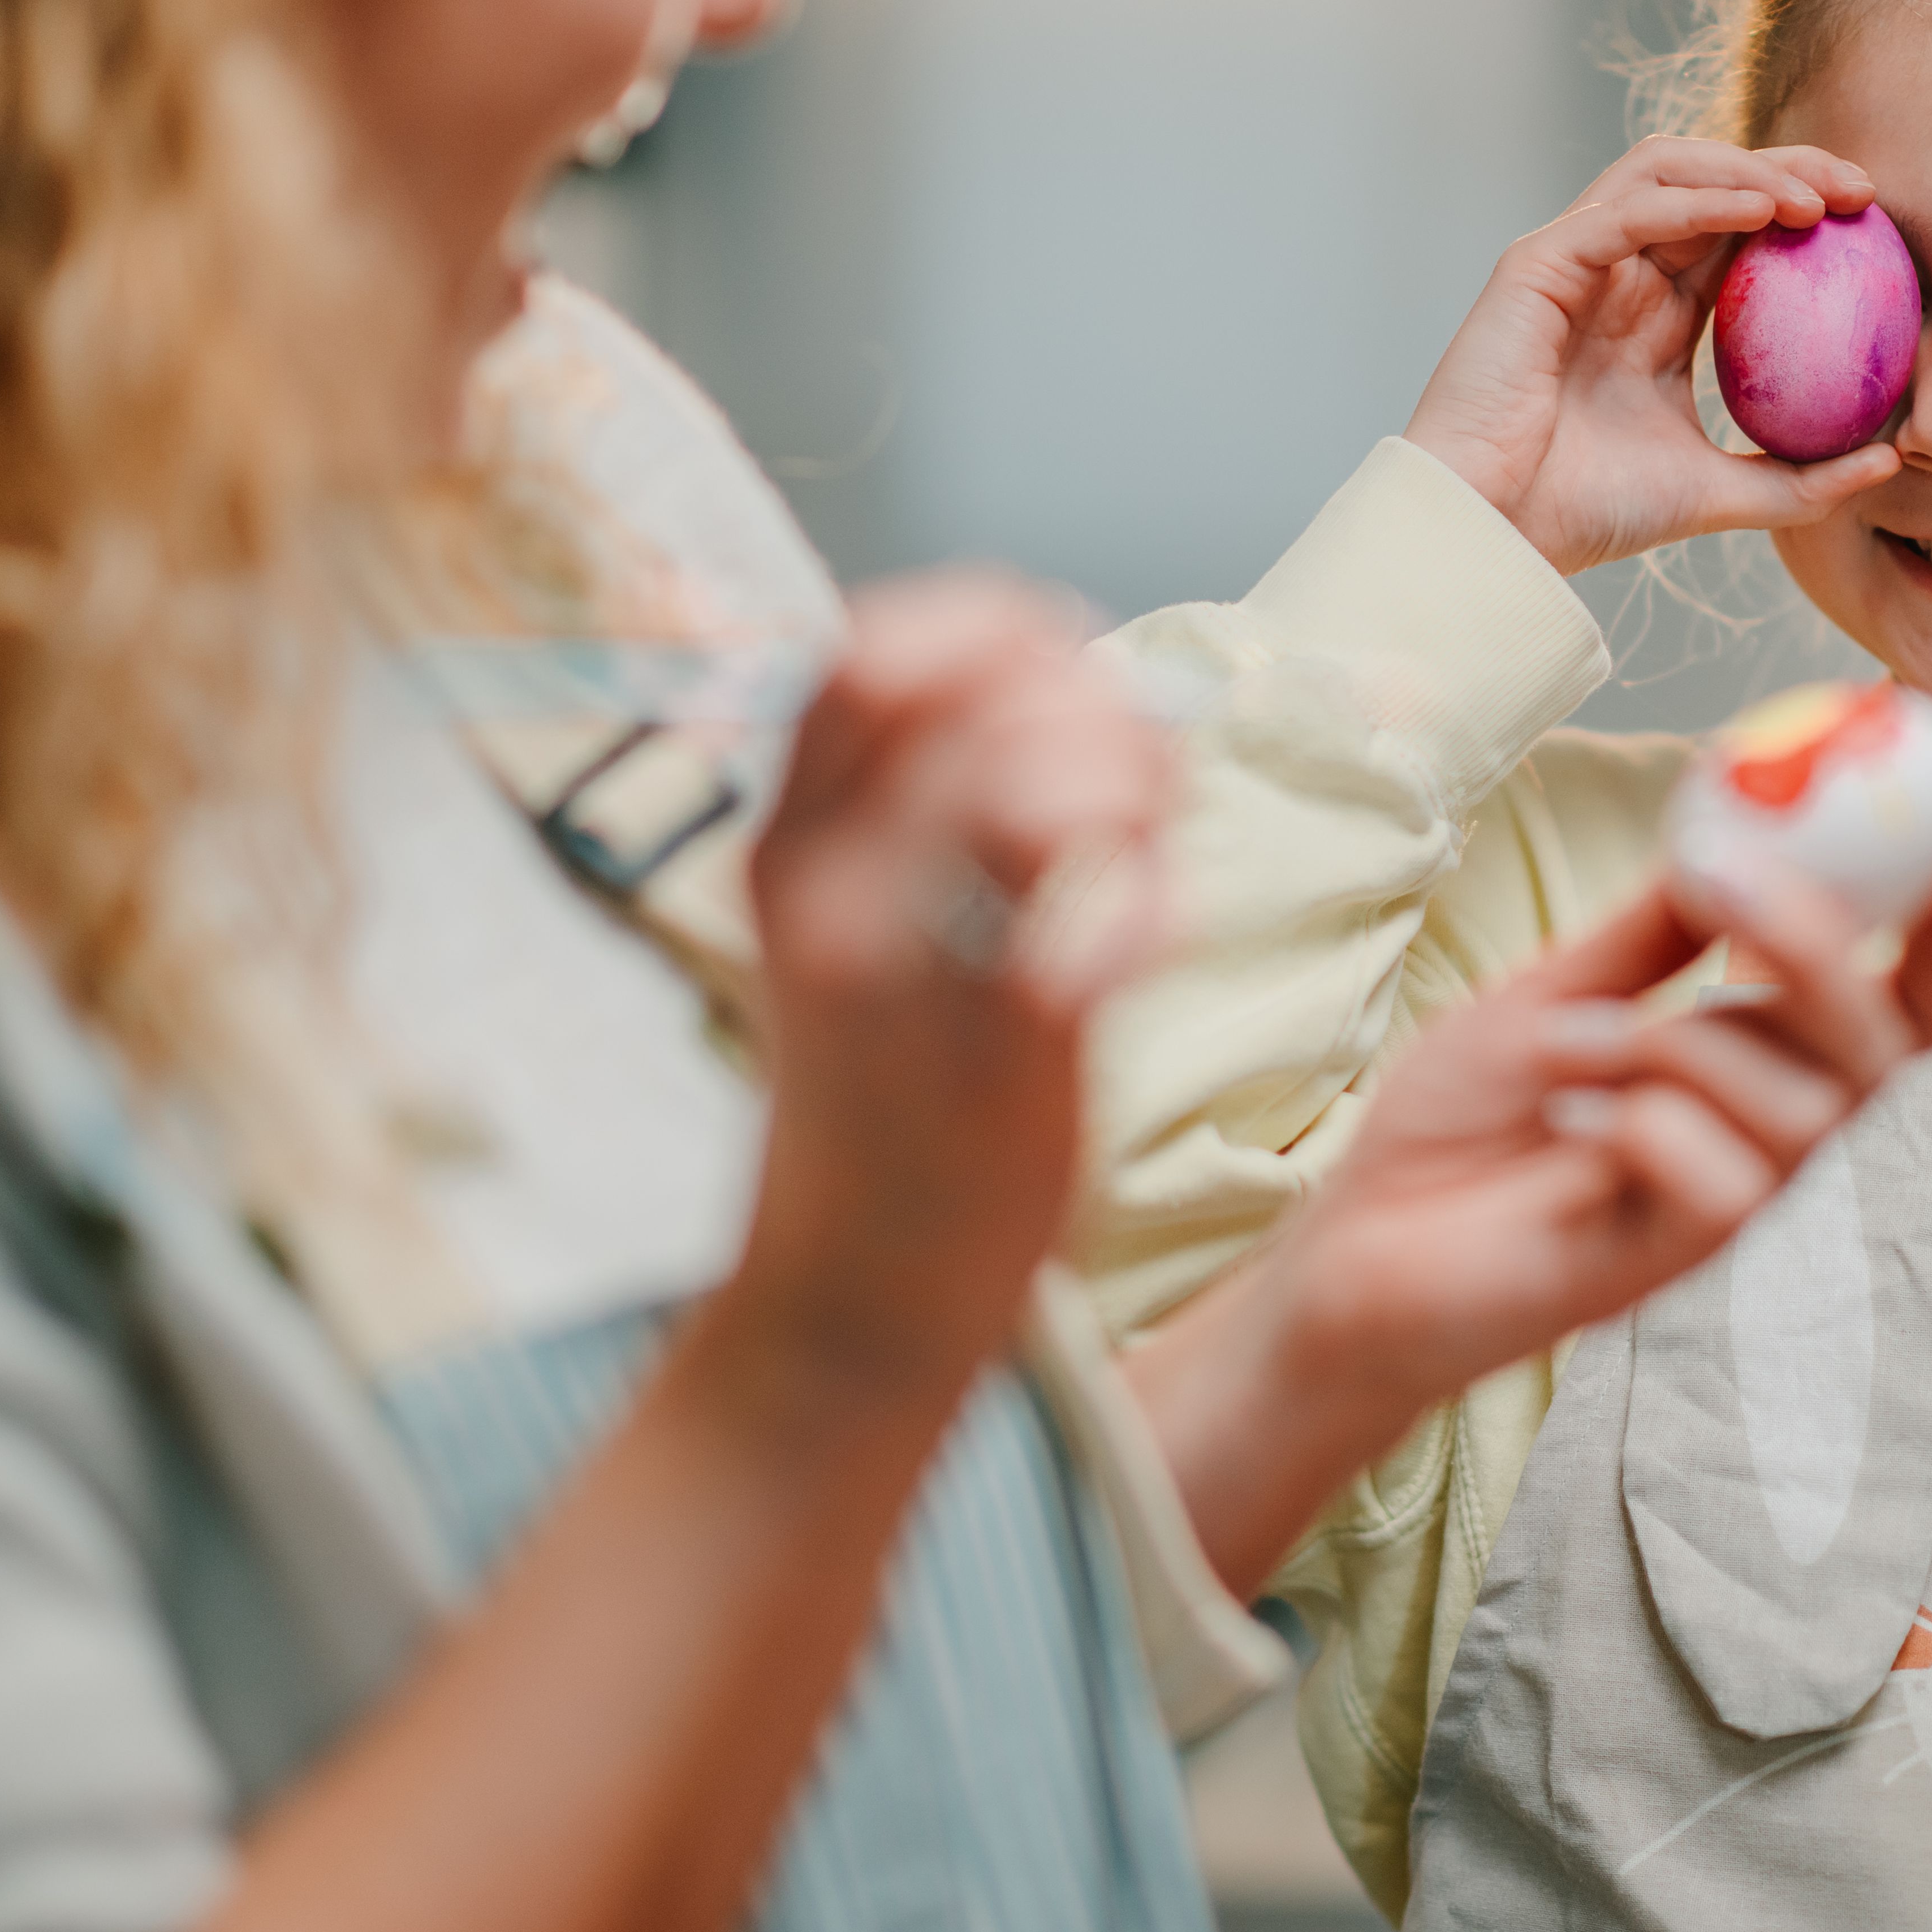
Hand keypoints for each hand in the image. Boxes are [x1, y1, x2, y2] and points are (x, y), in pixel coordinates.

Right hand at [737, 574, 1172, 1395]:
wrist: (852, 1300)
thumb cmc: (890, 1100)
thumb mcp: (862, 922)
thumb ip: (928, 804)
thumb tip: (1064, 683)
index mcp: (786, 839)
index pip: (871, 648)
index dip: (994, 631)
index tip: (1066, 681)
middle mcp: (822, 887)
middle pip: (969, 693)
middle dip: (1091, 706)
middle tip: (1142, 785)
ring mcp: (899, 973)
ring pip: (1028, 789)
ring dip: (1126, 794)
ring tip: (1145, 855)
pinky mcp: (988, 1059)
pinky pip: (1085, 932)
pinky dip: (1143, 911)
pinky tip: (1145, 943)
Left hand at [1129, 847, 1931, 1588]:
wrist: (1352, 1243)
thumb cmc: (1457, 1129)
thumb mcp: (1553, 995)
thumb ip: (1649, 934)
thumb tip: (1730, 833)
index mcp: (1746, 1072)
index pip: (1894, 1014)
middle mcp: (1758, 1142)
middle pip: (1881, 1056)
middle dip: (1825, 958)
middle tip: (1737, 894)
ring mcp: (1721, 1208)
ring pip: (1805, 1114)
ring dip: (1681, 1045)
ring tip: (1574, 1052)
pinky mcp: (1670, 1264)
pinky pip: (1728, 1186)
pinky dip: (1647, 1127)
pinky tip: (1571, 1131)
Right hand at [1402, 137, 1905, 574]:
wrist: (1496, 534)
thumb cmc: (1585, 515)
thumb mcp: (1718, 494)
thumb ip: (1800, 480)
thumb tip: (1891, 460)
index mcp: (1654, 315)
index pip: (1738, 231)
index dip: (1804, 209)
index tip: (1875, 225)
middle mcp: (1617, 275)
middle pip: (1711, 181)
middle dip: (1791, 169)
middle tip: (1863, 192)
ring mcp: (1575, 261)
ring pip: (1666, 170)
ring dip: (1747, 169)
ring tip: (1814, 198)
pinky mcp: (1537, 264)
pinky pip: (1626, 208)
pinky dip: (1697, 199)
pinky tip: (1758, 211)